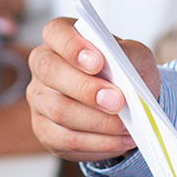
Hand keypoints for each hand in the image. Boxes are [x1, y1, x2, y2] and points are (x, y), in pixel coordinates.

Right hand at [25, 16, 158, 161]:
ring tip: (127, 126)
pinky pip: (66, 140)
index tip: (97, 62)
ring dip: (98, 122)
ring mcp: (40, 99)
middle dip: (86, 89)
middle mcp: (43, 65)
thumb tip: (118, 62)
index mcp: (62, 38)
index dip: (72, 47)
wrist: (131, 103)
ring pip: (59, 111)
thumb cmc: (127, 73)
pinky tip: (119, 140)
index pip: (56, 33)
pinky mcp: (45, 130)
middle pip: (50, 73)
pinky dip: (98, 143)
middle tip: (118, 102)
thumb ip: (128, 54)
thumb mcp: (136, 57)